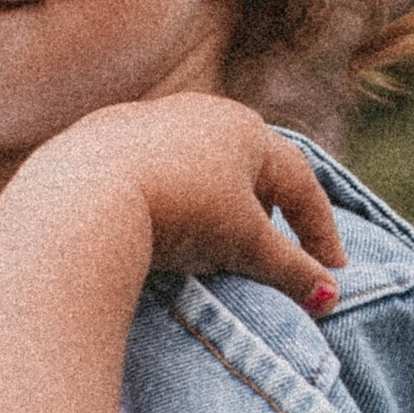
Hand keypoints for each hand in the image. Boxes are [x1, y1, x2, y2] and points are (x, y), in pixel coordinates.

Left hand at [6, 94, 347, 316]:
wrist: (83, 197)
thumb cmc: (179, 215)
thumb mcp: (244, 248)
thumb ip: (291, 271)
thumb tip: (329, 300)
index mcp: (248, 131)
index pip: (300, 184)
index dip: (320, 232)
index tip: (331, 273)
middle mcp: (203, 112)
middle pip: (250, 163)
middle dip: (267, 205)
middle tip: (274, 245)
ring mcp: (149, 119)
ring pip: (197, 162)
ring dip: (214, 199)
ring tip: (212, 240)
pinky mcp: (102, 135)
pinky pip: (147, 169)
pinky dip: (165, 196)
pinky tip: (154, 223)